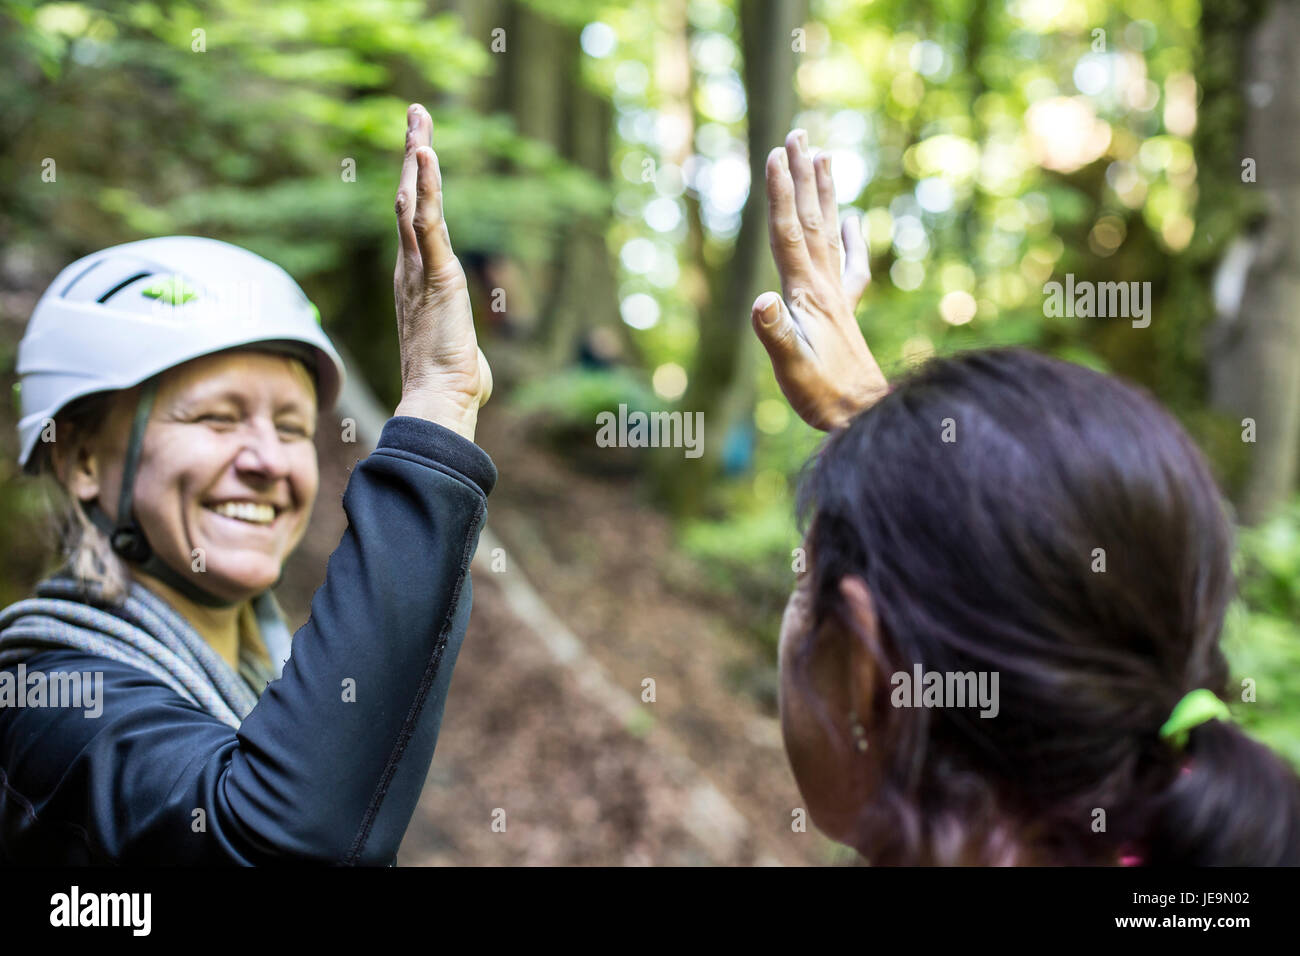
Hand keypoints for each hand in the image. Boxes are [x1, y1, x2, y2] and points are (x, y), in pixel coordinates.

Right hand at [392, 103, 491, 440]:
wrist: (439, 401)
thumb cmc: (450, 385)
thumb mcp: (457, 350)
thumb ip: (461, 344)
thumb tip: (472, 370)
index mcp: (416, 281)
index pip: (415, 222)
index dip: (417, 185)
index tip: (419, 154)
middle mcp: (410, 269)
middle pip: (408, 199)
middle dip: (413, 154)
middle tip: (416, 114)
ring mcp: (419, 270)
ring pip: (412, 201)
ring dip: (417, 157)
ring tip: (418, 118)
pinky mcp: (435, 274)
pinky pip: (426, 222)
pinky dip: (425, 188)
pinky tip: (424, 156)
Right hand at [752, 129, 886, 430]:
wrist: (864, 415)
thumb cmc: (823, 395)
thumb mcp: (790, 367)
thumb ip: (775, 332)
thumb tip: (761, 299)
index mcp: (807, 293)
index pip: (788, 233)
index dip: (780, 194)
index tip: (775, 154)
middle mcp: (825, 286)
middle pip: (810, 220)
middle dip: (802, 176)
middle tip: (798, 134)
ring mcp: (838, 296)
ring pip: (830, 232)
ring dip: (824, 193)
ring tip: (823, 156)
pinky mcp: (845, 311)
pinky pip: (850, 264)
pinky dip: (852, 238)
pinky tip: (855, 220)